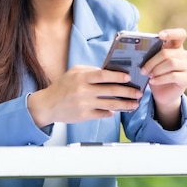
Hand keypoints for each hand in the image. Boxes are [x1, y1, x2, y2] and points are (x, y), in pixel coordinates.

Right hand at [27, 65, 142, 126]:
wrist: (48, 105)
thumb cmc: (62, 86)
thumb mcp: (74, 72)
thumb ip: (90, 71)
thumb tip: (109, 72)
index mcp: (81, 78)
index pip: (103, 75)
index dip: (117, 76)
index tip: (129, 78)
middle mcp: (83, 91)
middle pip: (110, 91)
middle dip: (127, 92)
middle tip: (138, 93)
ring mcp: (84, 104)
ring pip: (110, 105)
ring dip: (125, 105)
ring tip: (134, 104)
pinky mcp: (84, 116)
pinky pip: (102, 114)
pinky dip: (111, 113)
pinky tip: (117, 111)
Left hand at [140, 28, 186, 128]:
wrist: (163, 94)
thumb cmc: (156, 74)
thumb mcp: (152, 63)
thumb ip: (150, 54)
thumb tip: (136, 49)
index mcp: (176, 47)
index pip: (180, 34)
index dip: (171, 33)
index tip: (159, 36)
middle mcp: (184, 54)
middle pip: (167, 53)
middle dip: (152, 61)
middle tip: (143, 70)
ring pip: (171, 63)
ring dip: (157, 69)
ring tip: (149, 75)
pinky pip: (173, 75)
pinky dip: (160, 78)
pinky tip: (153, 81)